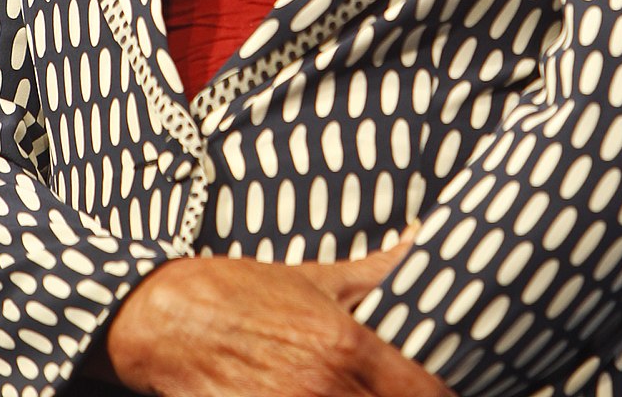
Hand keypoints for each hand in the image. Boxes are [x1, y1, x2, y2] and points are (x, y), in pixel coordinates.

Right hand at [103, 235, 451, 396]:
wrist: (170, 319)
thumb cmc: (245, 294)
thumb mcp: (317, 276)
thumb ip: (378, 271)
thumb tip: (425, 240)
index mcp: (346, 346)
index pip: (426, 393)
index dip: (446, 395)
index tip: (452, 389)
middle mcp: (324, 390)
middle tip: (415, 392)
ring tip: (367, 394)